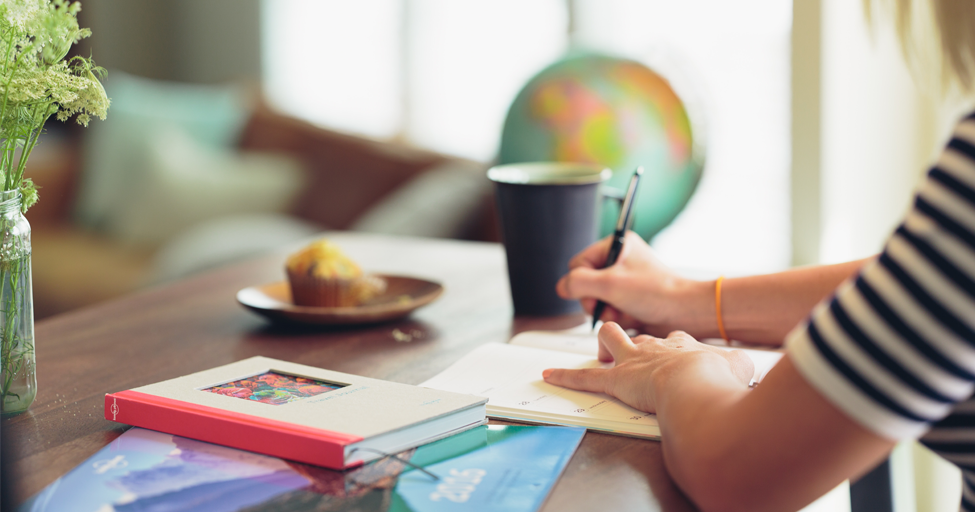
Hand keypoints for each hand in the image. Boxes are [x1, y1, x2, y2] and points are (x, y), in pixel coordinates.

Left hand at [542, 322, 753, 413]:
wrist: (698, 382)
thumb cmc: (719, 378)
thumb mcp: (738, 367)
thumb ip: (738, 366)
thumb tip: (745, 367)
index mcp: (682, 345)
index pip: (673, 339)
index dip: (673, 347)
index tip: (679, 355)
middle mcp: (654, 347)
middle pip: (639, 335)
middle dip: (635, 341)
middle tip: (638, 356)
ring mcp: (633, 361)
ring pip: (611, 340)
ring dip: (604, 348)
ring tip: (604, 357)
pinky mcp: (616, 381)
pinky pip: (585, 378)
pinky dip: (565, 376)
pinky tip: (548, 374)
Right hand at [556, 232, 713, 353]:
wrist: (683, 312)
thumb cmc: (656, 292)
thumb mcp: (610, 284)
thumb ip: (578, 283)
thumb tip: (562, 287)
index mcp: (617, 245)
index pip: (578, 263)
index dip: (582, 281)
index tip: (595, 292)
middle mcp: (619, 261)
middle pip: (585, 282)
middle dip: (594, 299)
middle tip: (608, 304)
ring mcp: (624, 281)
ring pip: (595, 298)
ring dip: (604, 309)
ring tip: (620, 312)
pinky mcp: (629, 298)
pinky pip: (608, 308)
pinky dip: (614, 316)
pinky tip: (626, 317)